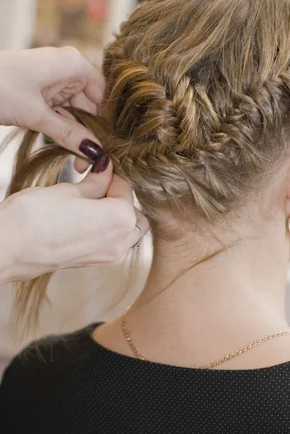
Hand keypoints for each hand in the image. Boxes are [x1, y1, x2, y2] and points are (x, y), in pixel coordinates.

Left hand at [0, 47, 104, 167]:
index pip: (104, 94)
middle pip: (90, 105)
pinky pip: (59, 111)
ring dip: (76, 136)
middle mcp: (66, 68)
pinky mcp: (39, 90)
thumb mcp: (35, 115)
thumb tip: (96, 152)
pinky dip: (61, 129)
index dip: (107, 122)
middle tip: (92, 163)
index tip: (109, 148)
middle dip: (90, 134)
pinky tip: (66, 150)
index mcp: (72, 64)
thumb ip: (68, 133)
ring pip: (75, 111)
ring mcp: (53, 79)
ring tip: (79, 164)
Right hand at [0, 161, 148, 283]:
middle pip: (133, 215)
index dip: (111, 176)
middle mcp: (118, 243)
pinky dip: (104, 230)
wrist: (6, 248)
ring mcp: (104, 257)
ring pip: (125, 233)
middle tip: (96, 185)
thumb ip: (95, 182)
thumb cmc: (33, 217)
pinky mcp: (89, 264)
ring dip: (114, 216)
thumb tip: (105, 171)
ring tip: (87, 202)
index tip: (98, 169)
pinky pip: (109, 244)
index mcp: (120, 219)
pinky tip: (81, 218)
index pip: (127, 190)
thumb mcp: (68, 190)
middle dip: (119, 198)